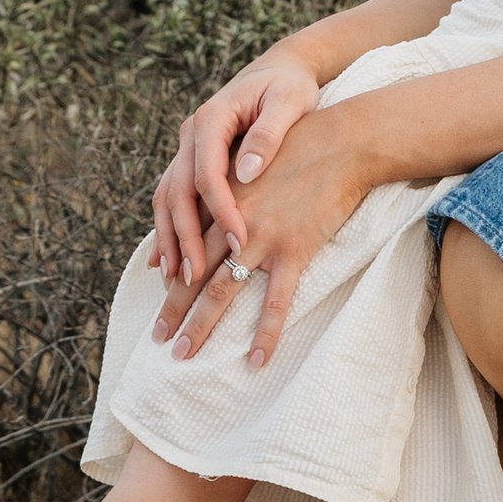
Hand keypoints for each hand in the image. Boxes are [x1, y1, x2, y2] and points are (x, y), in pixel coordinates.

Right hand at [149, 48, 321, 291]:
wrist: (278, 70)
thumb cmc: (289, 86)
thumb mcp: (290, 100)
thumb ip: (269, 133)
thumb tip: (248, 173)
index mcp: (212, 117)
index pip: (207, 174)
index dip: (221, 212)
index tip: (240, 243)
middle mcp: (191, 134)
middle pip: (178, 192)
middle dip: (185, 237)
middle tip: (195, 277)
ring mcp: (188, 148)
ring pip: (167, 198)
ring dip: (169, 238)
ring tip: (176, 278)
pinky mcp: (193, 161)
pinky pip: (173, 198)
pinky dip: (168, 228)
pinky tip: (165, 261)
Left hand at [154, 107, 377, 367]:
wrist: (344, 142)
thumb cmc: (303, 146)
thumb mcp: (257, 156)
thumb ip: (234, 181)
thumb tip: (218, 205)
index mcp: (225, 197)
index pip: (188, 239)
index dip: (172, 266)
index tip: (160, 288)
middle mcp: (235, 220)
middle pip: (194, 270)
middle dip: (173, 307)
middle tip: (159, 338)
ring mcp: (263, 236)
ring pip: (223, 289)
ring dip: (201, 325)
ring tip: (184, 353)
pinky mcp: (294, 248)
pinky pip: (276, 301)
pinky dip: (266, 333)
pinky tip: (257, 359)